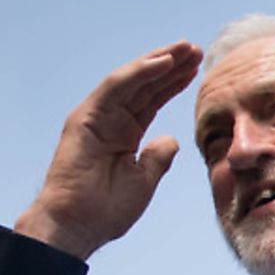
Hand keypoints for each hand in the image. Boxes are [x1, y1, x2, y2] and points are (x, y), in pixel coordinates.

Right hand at [15, 41, 203, 259]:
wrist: (77, 225)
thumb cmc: (106, 210)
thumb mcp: (144, 180)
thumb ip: (157, 157)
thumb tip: (171, 139)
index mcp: (124, 135)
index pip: (152, 101)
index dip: (173, 84)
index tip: (197, 69)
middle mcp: (110, 120)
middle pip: (144, 86)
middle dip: (170, 67)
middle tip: (195, 49)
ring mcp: (97, 116)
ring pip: (132, 80)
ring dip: (158, 62)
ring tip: (184, 49)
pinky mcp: (85, 117)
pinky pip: (116, 87)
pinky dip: (139, 73)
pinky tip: (162, 62)